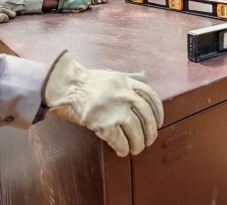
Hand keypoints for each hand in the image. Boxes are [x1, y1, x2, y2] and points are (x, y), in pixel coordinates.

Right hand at [43, 51, 163, 156]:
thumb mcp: (112, 75)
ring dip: (138, 144)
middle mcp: (125, 95)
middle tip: (148, 141)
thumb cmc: (87, 81)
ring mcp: (115, 109)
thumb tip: (145, 77)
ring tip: (135, 149)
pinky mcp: (104, 123)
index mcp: (127, 83)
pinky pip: (120, 141)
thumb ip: (128, 78)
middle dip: (151, 132)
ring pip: (136, 132)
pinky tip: (122, 151)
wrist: (68, 86)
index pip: (151, 97)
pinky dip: (123, 148)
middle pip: (147, 117)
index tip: (159, 122)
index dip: (158, 113)